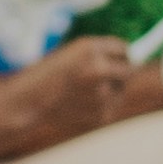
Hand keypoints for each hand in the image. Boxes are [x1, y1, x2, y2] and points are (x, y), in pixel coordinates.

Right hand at [0, 38, 152, 151]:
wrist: (30, 101)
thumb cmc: (49, 74)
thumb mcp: (72, 53)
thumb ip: (100, 53)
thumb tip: (133, 58)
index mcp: (90, 49)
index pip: (124, 49)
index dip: (121, 54)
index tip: (120, 57)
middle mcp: (99, 69)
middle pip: (131, 69)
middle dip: (123, 70)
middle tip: (109, 74)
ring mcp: (102, 94)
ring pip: (120, 90)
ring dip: (111, 89)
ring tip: (84, 91)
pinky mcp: (102, 114)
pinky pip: (111, 106)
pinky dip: (102, 105)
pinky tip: (80, 104)